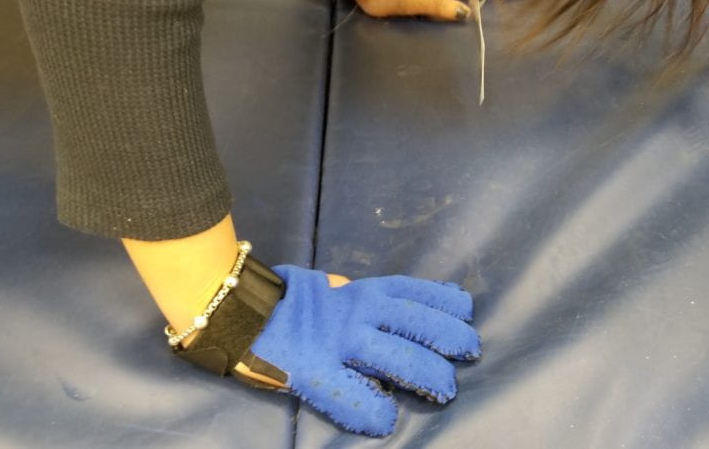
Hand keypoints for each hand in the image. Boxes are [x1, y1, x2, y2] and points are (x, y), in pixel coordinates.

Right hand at [248, 265, 480, 435]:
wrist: (240, 313)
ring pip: (396, 356)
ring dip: (426, 374)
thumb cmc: (296, 304)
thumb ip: (374, 299)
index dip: (449, 305)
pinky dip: (372, 410)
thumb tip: (421, 302)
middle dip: (451, 339)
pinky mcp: (314, 373)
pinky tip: (386, 418)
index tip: (466, 315)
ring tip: (444, 390)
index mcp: (366, 292)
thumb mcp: (341, 289)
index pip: (419, 292)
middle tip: (469, 354)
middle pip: (419, 324)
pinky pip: (351, 395)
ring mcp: (337, 343)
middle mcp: (358, 313)